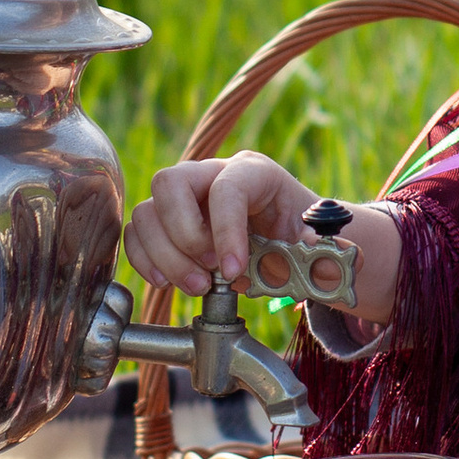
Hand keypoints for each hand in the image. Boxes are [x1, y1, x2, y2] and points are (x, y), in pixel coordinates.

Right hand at [124, 153, 402, 327]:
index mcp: (254, 172)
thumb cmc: (298, 239)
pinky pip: (136, 233)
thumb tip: (323, 264)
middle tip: (210, 276)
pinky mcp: (163, 221)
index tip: (232, 272)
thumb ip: (320, 255)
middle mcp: (210, 174)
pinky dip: (144, 260)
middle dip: (186, 237)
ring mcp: (182, 196)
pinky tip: (166, 282)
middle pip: (170, 183)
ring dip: (165, 257)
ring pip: (147, 212)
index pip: (227, 187)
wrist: (285, 244)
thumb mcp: (317, 245)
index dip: (225, 230)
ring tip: (197, 287)